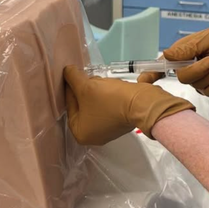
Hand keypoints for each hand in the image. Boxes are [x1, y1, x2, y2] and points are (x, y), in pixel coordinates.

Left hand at [64, 66, 194, 145]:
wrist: (142, 103)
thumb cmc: (109, 100)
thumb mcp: (86, 87)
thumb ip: (72, 78)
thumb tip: (67, 71)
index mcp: (81, 134)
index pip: (69, 106)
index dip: (70, 88)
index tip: (72, 75)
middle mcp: (94, 136)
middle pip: (82, 107)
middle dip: (84, 90)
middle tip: (87, 77)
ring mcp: (109, 130)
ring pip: (95, 105)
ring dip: (96, 91)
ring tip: (101, 81)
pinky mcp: (120, 122)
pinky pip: (108, 107)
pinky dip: (107, 96)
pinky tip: (111, 87)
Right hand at [138, 28, 208, 95]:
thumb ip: (188, 48)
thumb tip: (166, 53)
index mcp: (185, 51)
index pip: (163, 63)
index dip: (151, 73)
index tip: (142, 82)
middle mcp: (190, 65)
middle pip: (182, 76)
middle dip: (198, 69)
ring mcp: (200, 78)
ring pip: (196, 84)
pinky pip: (208, 91)